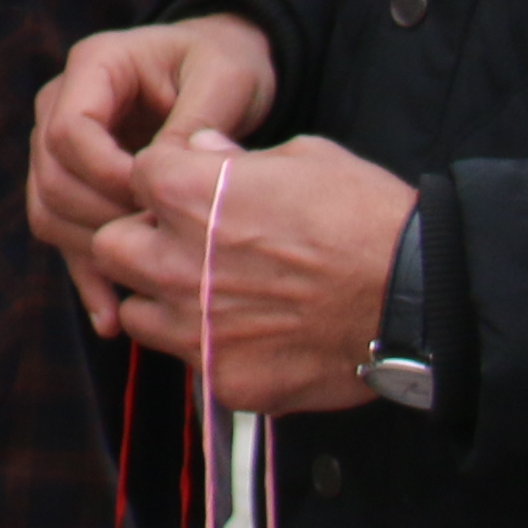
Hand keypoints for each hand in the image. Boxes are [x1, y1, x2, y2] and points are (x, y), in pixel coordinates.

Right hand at [29, 16, 278, 335]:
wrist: (219, 69)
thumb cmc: (224, 65)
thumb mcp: (226, 79)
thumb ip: (196, 122)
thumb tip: (163, 179)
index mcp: (93, 67)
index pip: (67, 133)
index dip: (106, 175)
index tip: (156, 201)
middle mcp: (60, 104)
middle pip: (50, 179)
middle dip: (102, 219)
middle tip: (160, 244)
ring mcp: (59, 148)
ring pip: (47, 212)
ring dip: (92, 251)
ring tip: (144, 282)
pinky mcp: (73, 185)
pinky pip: (62, 236)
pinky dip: (86, 277)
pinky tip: (112, 319)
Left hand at [81, 130, 407, 413]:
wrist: (416, 296)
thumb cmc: (365, 216)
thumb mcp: (303, 158)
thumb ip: (234, 159)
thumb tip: (200, 149)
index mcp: (189, 195)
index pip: (136, 177)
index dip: (166, 181)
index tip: (194, 191)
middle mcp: (176, 263)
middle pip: (111, 248)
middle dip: (139, 242)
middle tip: (183, 246)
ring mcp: (196, 329)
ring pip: (135, 314)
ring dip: (161, 302)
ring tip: (210, 295)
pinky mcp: (223, 378)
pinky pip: (190, 361)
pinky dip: (210, 349)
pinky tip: (252, 335)